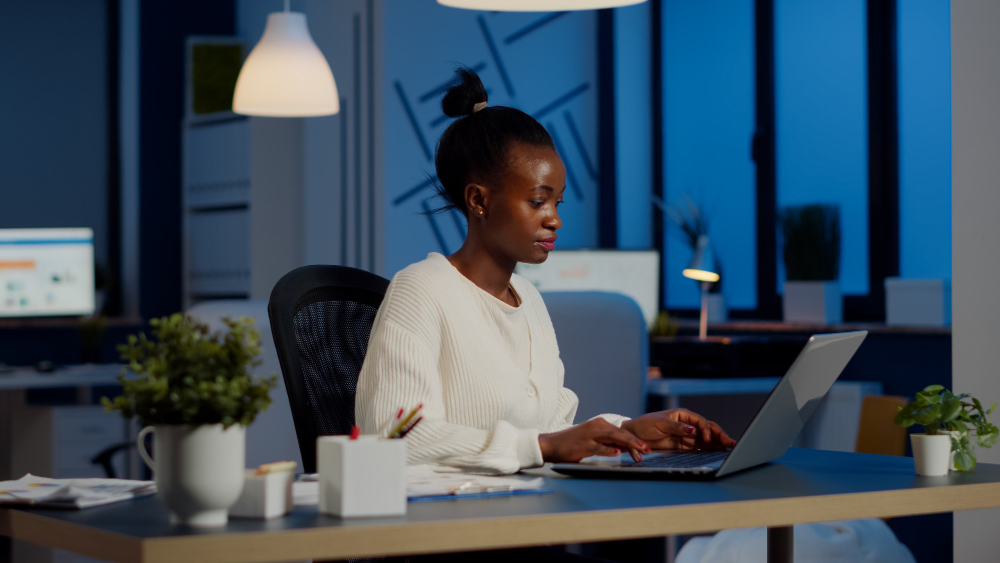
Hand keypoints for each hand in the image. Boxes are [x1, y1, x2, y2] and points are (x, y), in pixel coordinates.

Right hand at [539, 418, 650, 462]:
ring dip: (628, 444)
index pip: (622, 432)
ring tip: (639, 450)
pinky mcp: (583, 444)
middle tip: (648, 449)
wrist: (552, 444)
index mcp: (600, 424)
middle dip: (636, 441)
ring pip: (613, 438)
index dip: (635, 440)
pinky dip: (608, 450)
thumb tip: (625, 448)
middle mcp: (597, 426)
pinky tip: (617, 453)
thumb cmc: (574, 443)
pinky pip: (598, 447)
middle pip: (621, 433)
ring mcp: (590, 435)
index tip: (646, 448)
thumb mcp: (594, 440)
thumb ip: (608, 442)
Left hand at [621, 409, 735, 450]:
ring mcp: (687, 435)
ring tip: (729, 448)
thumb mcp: (660, 423)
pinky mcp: (684, 445)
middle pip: (708, 429)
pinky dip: (709, 449)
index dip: (706, 429)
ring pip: (706, 439)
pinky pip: (700, 447)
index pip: (701, 421)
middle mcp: (688, 425)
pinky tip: (718, 452)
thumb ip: (677, 427)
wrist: (635, 435)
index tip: (707, 438)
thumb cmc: (646, 424)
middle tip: (730, 443)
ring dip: (717, 443)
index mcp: (683, 415)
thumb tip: (692, 429)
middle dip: (719, 436)